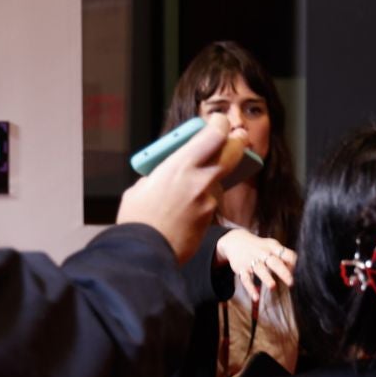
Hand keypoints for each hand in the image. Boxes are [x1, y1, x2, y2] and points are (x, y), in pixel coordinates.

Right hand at [118, 114, 246, 263]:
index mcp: (181, 164)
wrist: (145, 254)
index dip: (219, 124)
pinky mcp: (211, 218)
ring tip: (193, 181)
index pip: (214, 133)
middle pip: (234, 151)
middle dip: (238, 141)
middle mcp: (201, 179)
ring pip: (222, 178)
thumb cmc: (138, 218)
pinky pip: (212, 200)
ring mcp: (210, 200)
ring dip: (214, 175)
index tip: (217, 122)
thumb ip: (162, 171)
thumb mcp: (143, 185)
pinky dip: (204, 197)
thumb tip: (172, 167)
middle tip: (236, 137)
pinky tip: (187, 205)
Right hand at [218, 228, 295, 302]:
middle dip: (283, 272)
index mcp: (273, 247)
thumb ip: (284, 257)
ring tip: (273, 287)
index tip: (295, 274)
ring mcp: (251, 260)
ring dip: (266, 278)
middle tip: (291, 283)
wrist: (235, 241)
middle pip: (274, 262)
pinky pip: (246, 279)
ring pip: (260, 269)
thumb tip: (296, 271)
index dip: (293, 264)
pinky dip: (250, 289)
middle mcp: (262, 253)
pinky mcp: (241, 268)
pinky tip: (256, 298)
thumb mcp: (271, 246)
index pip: (287, 254)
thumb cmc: (260, 247)